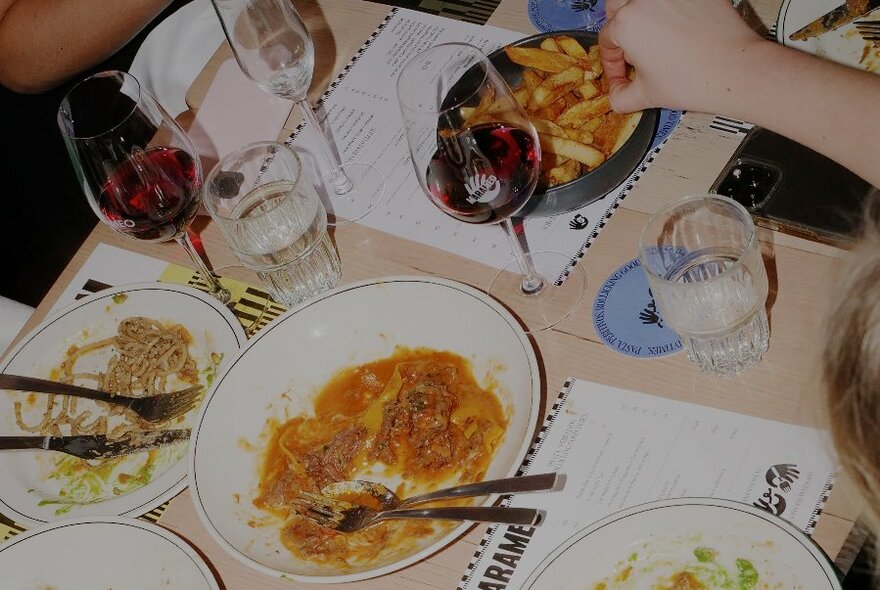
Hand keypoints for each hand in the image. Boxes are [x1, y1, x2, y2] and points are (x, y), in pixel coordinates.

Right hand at [599, 0, 765, 112]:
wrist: (736, 70)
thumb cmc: (697, 79)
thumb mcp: (647, 96)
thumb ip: (621, 97)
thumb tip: (617, 96)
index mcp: (627, 24)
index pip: (607, 40)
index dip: (611, 62)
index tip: (621, 73)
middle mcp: (645, 1)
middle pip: (617, 6)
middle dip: (619, 28)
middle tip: (630, 48)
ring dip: (641, 14)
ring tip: (652, 35)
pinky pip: (674, 0)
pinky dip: (672, 11)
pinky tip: (678, 30)